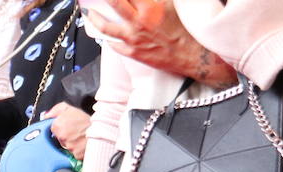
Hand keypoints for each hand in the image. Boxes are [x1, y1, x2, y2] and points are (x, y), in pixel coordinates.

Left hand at [43, 102, 91, 160]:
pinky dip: (76, 150)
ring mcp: (68, 146)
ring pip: (65, 146)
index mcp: (58, 124)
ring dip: (70, 143)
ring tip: (79, 136)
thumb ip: (55, 110)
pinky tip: (81, 143)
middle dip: (64, 135)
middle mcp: (62, 136)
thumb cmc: (86, 119)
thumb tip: (46, 116)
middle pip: (58, 138)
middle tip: (74, 131)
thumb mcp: (69, 108)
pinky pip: (73, 153)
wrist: (102, 129)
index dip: (59, 127)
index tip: (65, 126)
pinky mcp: (75, 154)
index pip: (52, 128)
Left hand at [87, 0, 235, 87]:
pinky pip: (115, 45)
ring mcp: (133, 39)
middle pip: (114, 3)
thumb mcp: (173, 5)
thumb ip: (157, 0)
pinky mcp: (133, 53)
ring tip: (90, 13)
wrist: (193, 56)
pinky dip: (109, 39)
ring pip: (106, 27)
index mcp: (150, 7)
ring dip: (95, 18)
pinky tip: (105, 36)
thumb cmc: (186, 30)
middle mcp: (138, 22)